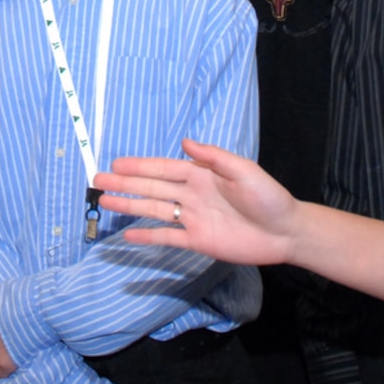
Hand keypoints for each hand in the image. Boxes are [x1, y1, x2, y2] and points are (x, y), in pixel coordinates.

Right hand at [95, 138, 300, 266]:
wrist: (286, 232)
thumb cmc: (269, 197)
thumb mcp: (245, 171)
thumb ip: (215, 158)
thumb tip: (185, 142)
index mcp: (202, 175)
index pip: (164, 169)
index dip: (140, 166)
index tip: (117, 163)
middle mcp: (192, 195)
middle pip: (152, 188)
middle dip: (125, 183)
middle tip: (98, 180)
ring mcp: (193, 219)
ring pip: (154, 210)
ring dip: (130, 205)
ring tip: (105, 201)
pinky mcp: (198, 241)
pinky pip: (168, 237)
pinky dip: (148, 236)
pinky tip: (128, 234)